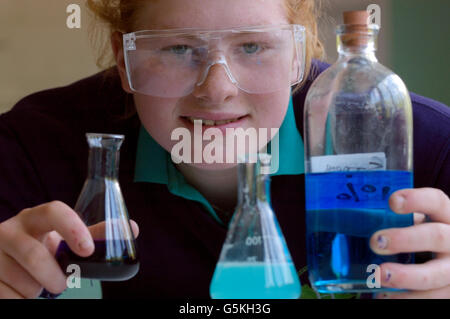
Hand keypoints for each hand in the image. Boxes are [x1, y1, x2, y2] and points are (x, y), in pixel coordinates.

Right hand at [0, 201, 138, 298]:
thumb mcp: (65, 239)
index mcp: (35, 217)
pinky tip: (22, 293)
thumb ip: (94, 234)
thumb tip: (131, 228)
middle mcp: (10, 230)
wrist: (8, 260)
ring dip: (36, 291)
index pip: (53, 211)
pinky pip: (6, 297)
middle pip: (35, 255)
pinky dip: (20, 301)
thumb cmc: (43, 247)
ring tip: (37, 286)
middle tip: (62, 284)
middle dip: (54, 277)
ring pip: (21, 282)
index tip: (87, 250)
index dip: (72, 228)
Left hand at [369, 188, 449, 297]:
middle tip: (375, 242)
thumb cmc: (419, 238)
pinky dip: (405, 298)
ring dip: (403, 276)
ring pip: (433, 274)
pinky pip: (430, 298)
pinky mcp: (448, 292)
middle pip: (436, 236)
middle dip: (405, 239)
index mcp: (444, 216)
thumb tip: (353, 218)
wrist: (446, 263)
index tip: (392, 202)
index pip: (435, 201)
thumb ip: (394, 221)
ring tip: (377, 276)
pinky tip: (383, 295)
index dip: (417, 200)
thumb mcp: (415, 225)